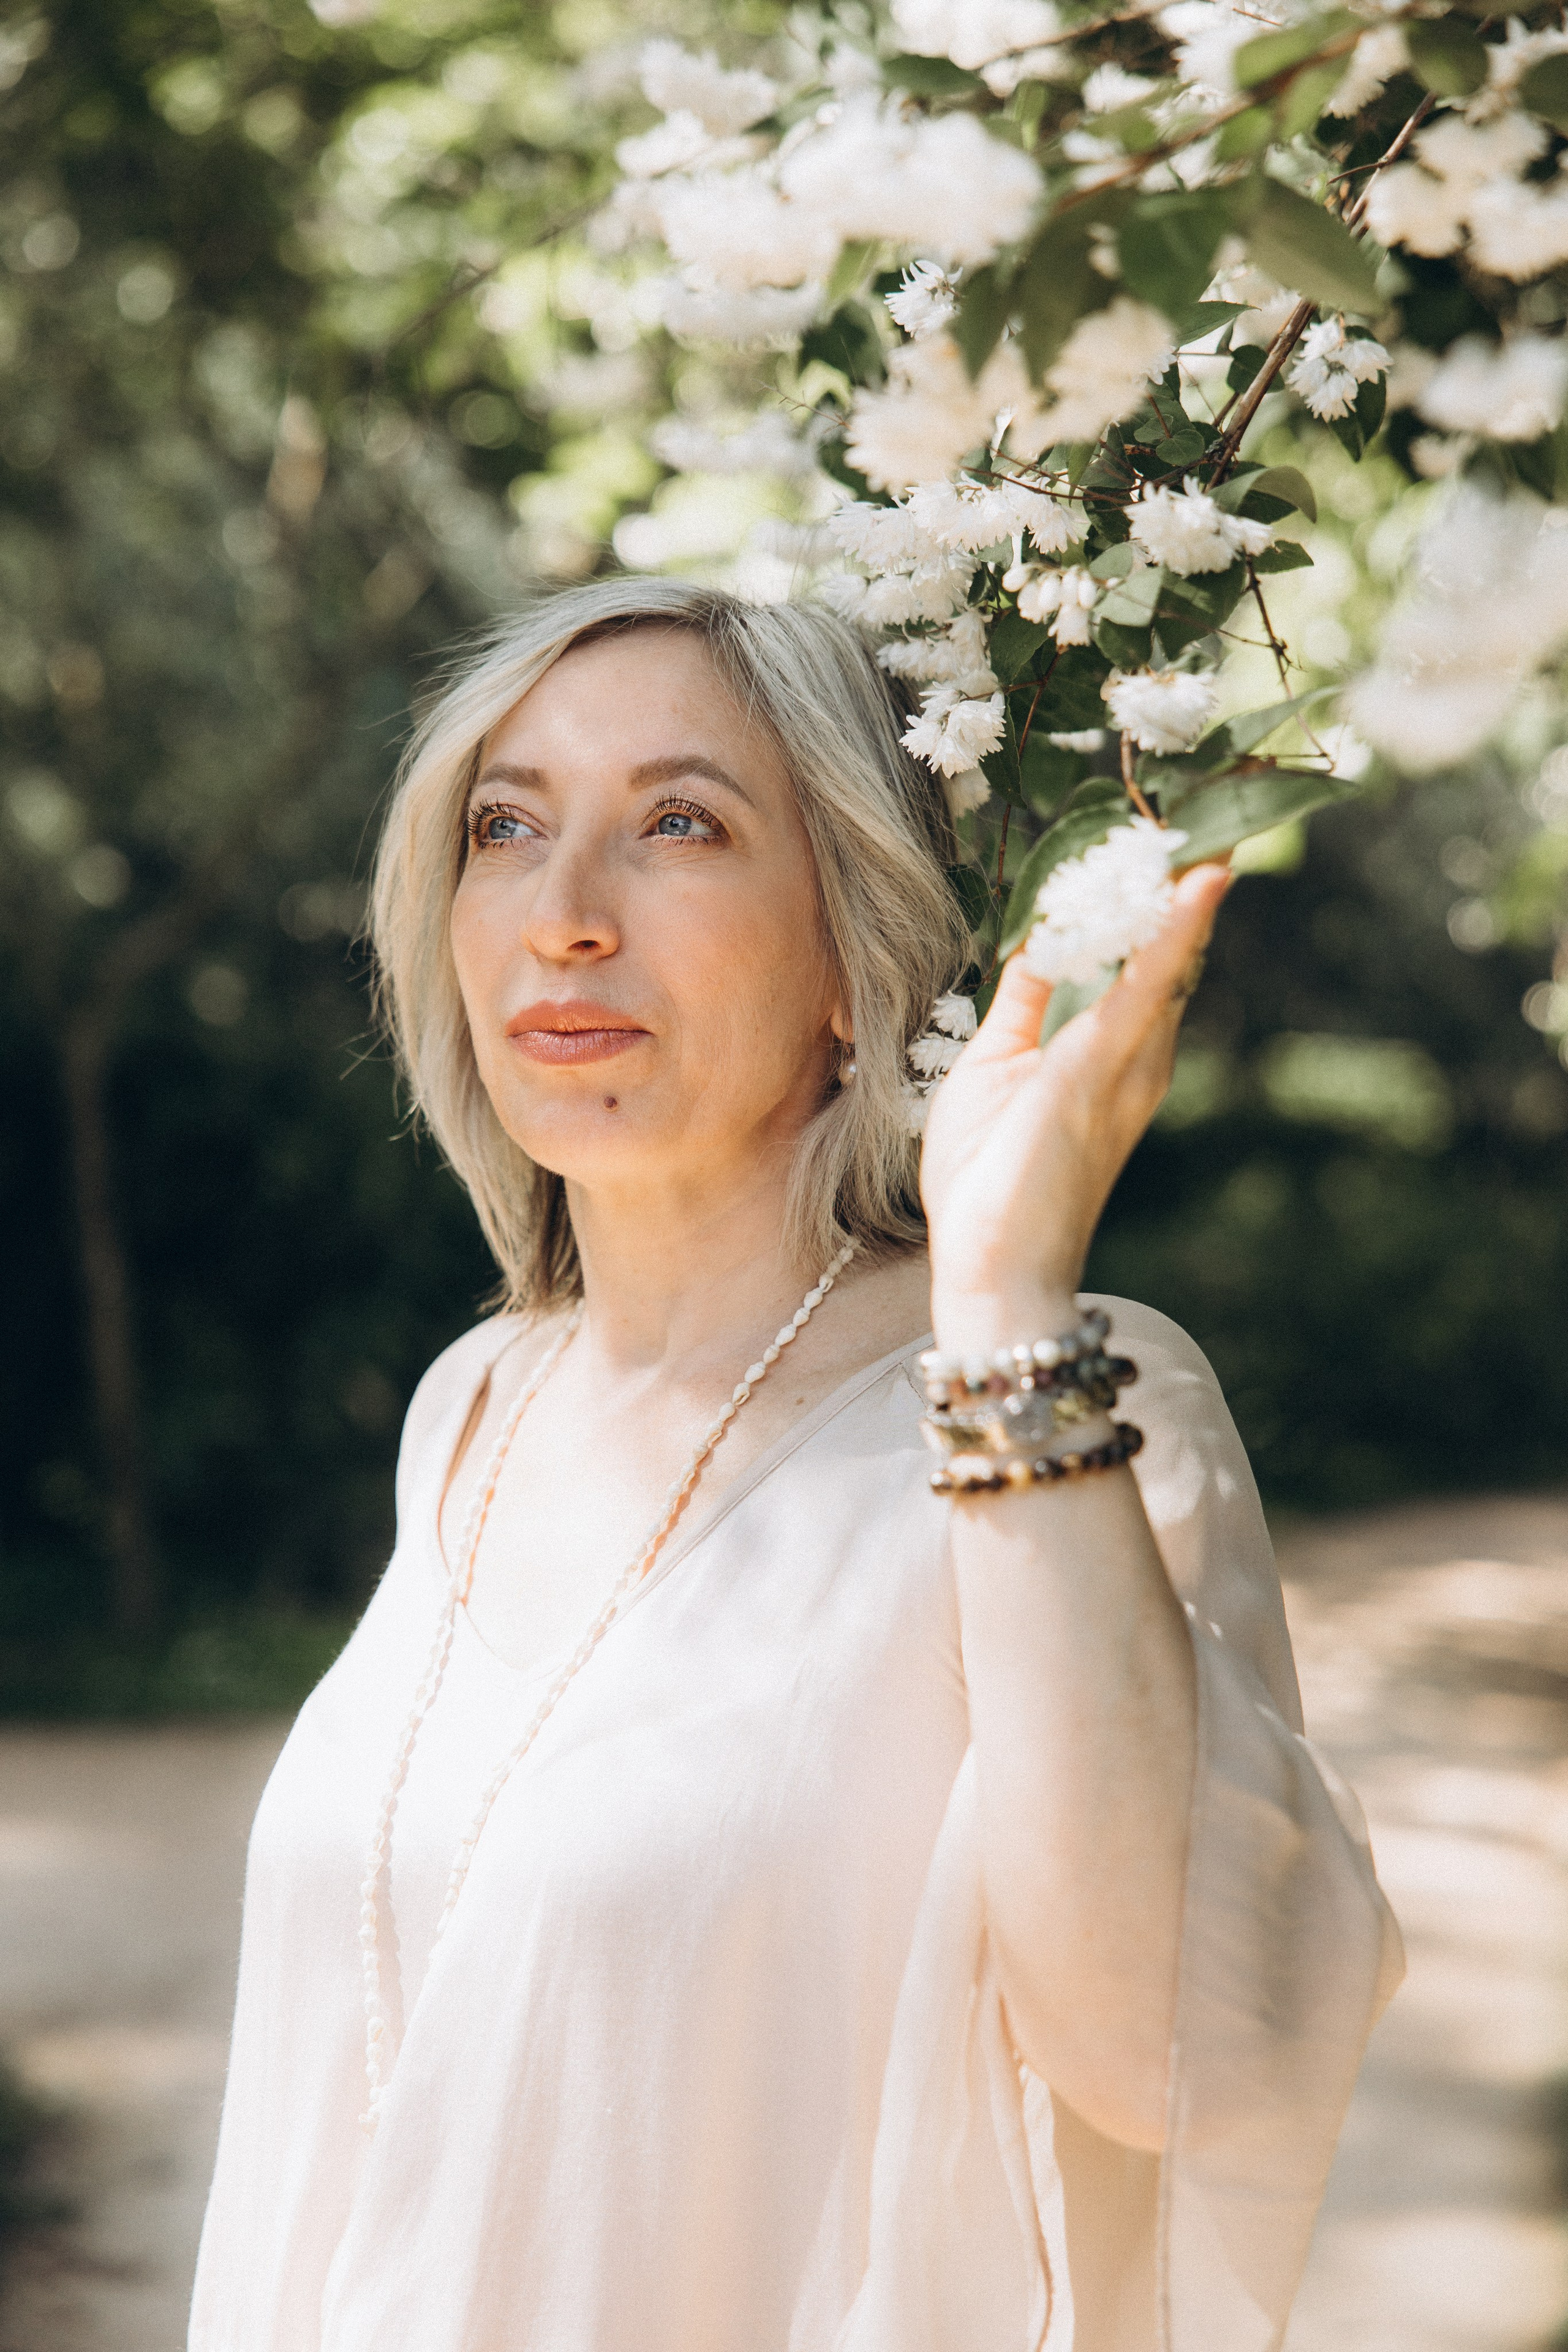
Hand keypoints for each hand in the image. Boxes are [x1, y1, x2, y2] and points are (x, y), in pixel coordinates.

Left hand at [921, 862, 1230, 1351]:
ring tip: (1208, 817)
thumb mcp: (994, 1068)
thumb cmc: (989, 1182)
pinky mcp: (1101, 1072)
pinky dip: (1170, 933)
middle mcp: (1135, 1056)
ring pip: (1169, 958)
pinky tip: (1195, 884)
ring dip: (1185, 888)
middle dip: (1182, 881)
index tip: (1158, 833)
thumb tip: (1035, 945)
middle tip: (1205, 803)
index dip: (1151, 898)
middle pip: (1168, 950)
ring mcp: (1127, 1065)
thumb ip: (1022, 1006)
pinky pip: (1146, 988)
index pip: (1138, 959)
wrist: (993, 1269)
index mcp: (1106, 1053)